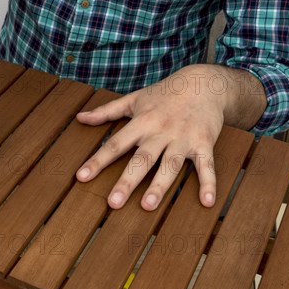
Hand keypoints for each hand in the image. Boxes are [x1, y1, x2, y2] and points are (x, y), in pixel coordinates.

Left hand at [76, 65, 230, 210]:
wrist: (203, 83)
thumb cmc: (164, 94)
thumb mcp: (134, 99)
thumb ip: (106, 111)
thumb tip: (80, 118)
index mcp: (141, 122)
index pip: (115, 144)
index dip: (98, 160)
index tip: (81, 177)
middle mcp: (160, 131)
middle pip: (142, 159)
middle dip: (127, 181)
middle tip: (114, 203)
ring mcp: (183, 138)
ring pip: (169, 165)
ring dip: (159, 186)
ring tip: (148, 206)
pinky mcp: (204, 143)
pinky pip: (206, 165)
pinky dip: (208, 183)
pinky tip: (207, 202)